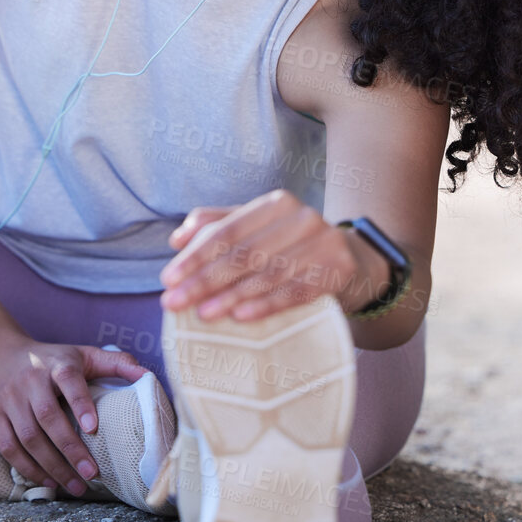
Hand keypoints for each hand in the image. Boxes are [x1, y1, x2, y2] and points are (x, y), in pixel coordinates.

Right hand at [0, 332, 148, 494]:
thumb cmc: (49, 359)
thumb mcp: (82, 354)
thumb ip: (116, 362)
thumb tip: (147, 376)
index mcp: (56, 364)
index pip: (69, 381)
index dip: (81, 404)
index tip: (94, 428)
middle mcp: (30, 380)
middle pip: (48, 418)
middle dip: (70, 449)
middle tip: (92, 474)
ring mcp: (7, 398)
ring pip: (28, 437)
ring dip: (52, 466)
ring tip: (75, 486)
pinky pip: (8, 446)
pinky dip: (27, 467)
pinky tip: (48, 481)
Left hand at [158, 189, 360, 321]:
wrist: (352, 262)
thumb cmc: (292, 250)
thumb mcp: (256, 232)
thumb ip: (216, 227)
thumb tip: (176, 239)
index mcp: (276, 204)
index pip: (226, 231)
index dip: (194, 256)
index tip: (168, 279)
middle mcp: (302, 217)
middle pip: (244, 254)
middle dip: (205, 280)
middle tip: (174, 303)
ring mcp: (324, 242)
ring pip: (268, 273)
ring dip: (232, 296)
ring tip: (204, 315)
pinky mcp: (339, 269)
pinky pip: (297, 291)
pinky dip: (267, 304)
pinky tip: (241, 316)